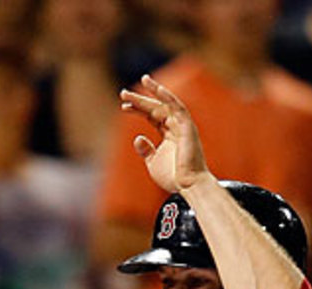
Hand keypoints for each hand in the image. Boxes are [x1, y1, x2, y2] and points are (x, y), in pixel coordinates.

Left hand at [120, 75, 211, 194]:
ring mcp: (183, 126)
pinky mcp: (188, 128)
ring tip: (143, 80)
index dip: (138, 109)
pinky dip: (169, 98)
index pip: (152, 116)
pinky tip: (158, 90)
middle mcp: (176, 126)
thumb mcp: (153, 162)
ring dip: (154, 92)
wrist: (187, 186)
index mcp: (169, 134)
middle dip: (140, 99)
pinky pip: (178, 108)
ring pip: (166, 104)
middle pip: (156, 107)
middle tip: (123, 93)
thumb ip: (145, 149)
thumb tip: (137, 138)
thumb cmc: (173, 176)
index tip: (123, 106)